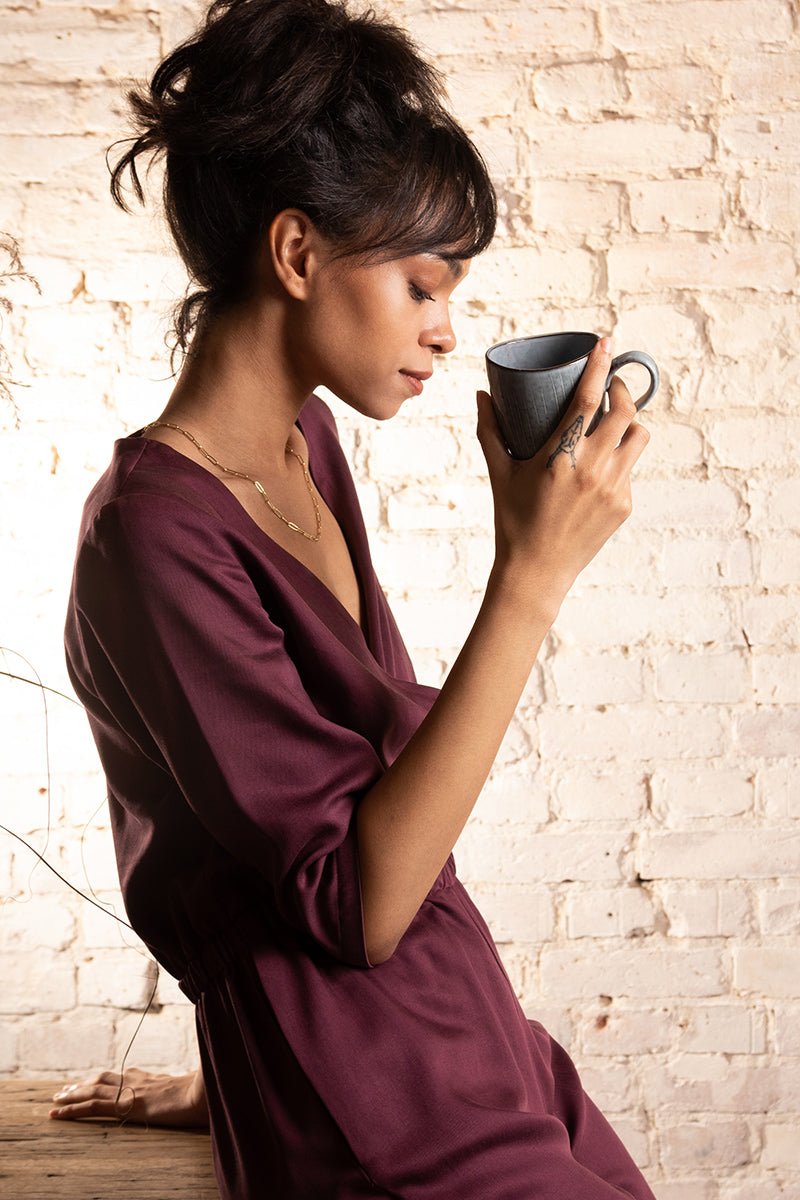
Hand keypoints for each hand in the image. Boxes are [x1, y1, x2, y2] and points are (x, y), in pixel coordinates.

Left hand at [48, 1066, 208, 1128]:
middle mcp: (137, 1081)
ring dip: (72, 1095)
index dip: (104, 1079)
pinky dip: (73, 1110)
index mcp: (150, 1078)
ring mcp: (130, 1092)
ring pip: (93, 1090)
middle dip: (83, 1085)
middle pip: (103, 1079)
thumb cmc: (203, 1093)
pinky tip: (58, 1115)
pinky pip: (93, 1106)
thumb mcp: (194, 1089)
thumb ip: (185, 1088)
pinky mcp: (126, 1106)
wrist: (204, 1093)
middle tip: (64, 1091)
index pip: (122, 1075)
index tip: (93, 1082)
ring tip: (56, 1102)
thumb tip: (196, 1090)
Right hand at [476, 337, 649, 608]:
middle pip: (626, 411)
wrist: (536, 571)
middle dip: (623, 391)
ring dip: (630, 424)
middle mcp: (593, 468)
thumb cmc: (512, 520)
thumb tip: (482, 395)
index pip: (588, 398)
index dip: (600, 366)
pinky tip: (601, 467)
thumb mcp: (499, 473)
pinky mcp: (624, 504)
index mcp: (561, 455)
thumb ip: (490, 431)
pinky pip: (630, 469)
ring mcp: (614, 487)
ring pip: (639, 438)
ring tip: (615, 424)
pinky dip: (619, 460)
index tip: (606, 343)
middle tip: (612, 386)